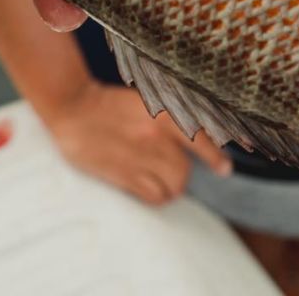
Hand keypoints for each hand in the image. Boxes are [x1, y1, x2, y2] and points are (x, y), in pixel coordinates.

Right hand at [45, 82, 231, 205]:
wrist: (73, 107)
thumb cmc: (109, 104)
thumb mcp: (146, 101)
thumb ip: (169, 117)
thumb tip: (195, 136)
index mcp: (164, 114)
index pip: (201, 139)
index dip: (216, 157)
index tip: (225, 170)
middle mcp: (157, 136)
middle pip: (185, 171)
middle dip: (181, 175)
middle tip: (168, 170)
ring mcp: (141, 156)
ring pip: (174, 186)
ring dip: (170, 187)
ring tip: (158, 180)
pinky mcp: (124, 173)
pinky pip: (154, 196)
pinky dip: (156, 196)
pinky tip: (146, 186)